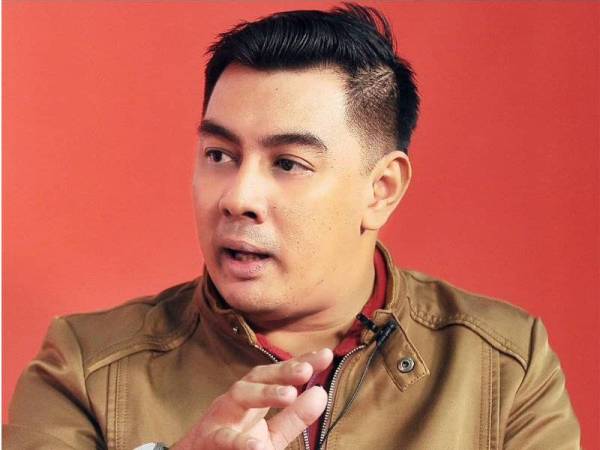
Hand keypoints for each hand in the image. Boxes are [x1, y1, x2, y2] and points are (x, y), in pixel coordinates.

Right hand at [172, 348, 333, 449]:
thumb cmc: (236, 444)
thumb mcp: (271, 434)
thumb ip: (294, 417)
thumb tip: (321, 393)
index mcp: (253, 397)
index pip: (278, 375)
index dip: (301, 362)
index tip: (326, 355)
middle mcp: (236, 400)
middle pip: (258, 376)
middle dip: (282, 370)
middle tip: (307, 370)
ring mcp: (220, 417)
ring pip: (239, 395)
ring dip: (264, 393)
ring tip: (289, 395)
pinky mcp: (209, 440)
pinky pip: (225, 438)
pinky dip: (240, 442)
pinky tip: (257, 448)